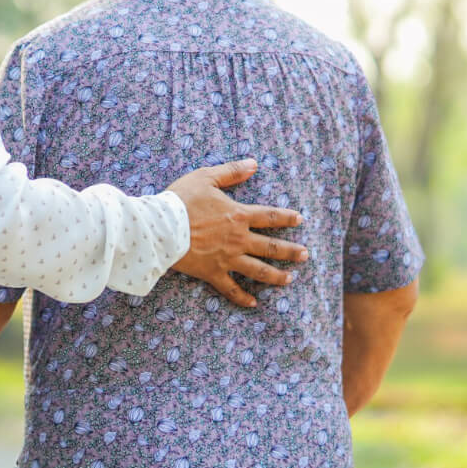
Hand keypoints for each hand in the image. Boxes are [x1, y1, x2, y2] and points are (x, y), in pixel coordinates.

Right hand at [165, 159, 307, 307]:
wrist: (161, 227)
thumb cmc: (181, 200)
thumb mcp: (206, 177)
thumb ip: (231, 171)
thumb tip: (253, 163)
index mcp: (238, 216)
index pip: (269, 217)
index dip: (287, 218)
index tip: (300, 220)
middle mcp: (238, 239)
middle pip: (271, 247)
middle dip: (291, 251)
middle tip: (305, 255)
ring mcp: (227, 258)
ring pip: (258, 270)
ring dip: (276, 276)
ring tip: (290, 279)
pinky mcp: (212, 273)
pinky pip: (231, 289)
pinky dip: (242, 297)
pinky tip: (254, 303)